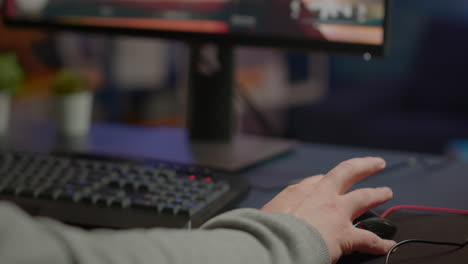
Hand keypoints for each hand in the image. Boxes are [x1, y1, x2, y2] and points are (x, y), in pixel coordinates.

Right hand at [262, 157, 395, 262]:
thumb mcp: (266, 214)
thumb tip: (269, 220)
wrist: (277, 240)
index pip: (318, 180)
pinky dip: (380, 243)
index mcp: (298, 192)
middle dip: (364, 167)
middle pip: (348, 173)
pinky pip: (369, 238)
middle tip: (376, 164)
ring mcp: (336, 212)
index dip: (328, 179)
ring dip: (377, 194)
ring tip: (387, 192)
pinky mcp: (345, 234)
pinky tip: (388, 245)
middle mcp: (321, 196)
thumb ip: (274, 213)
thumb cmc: (266, 229)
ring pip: (364, 197)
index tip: (330, 179)